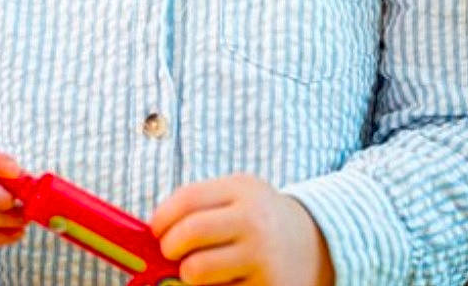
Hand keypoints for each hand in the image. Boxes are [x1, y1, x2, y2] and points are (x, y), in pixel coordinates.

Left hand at [149, 172, 334, 285]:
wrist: (313, 243)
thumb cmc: (258, 218)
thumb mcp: (237, 195)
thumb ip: (200, 204)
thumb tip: (153, 231)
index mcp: (243, 191)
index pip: (188, 199)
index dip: (162, 217)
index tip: (155, 230)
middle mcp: (254, 222)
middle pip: (190, 233)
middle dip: (169, 247)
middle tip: (171, 252)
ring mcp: (262, 259)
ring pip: (198, 271)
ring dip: (187, 274)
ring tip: (196, 269)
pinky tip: (221, 283)